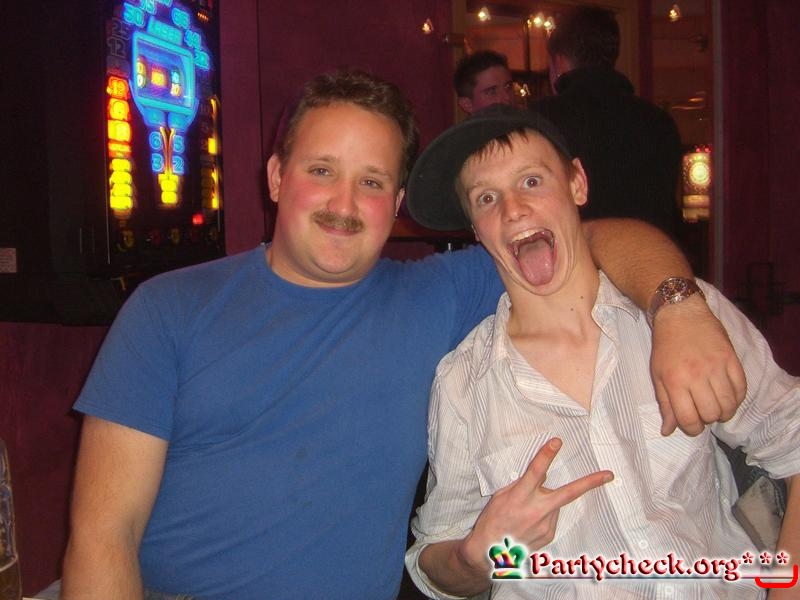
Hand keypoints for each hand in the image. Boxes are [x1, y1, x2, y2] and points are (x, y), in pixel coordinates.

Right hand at [458, 438, 612, 570]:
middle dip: (590, 483)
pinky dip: (544, 514)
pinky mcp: (549, 535)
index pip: (536, 472)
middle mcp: (535, 510)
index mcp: (520, 497)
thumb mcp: (501, 496)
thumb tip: (542, 477)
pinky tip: (529, 522)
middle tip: (609, 475)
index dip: (546, 455)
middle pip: (568, 493)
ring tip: (527, 511)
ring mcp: (545, 525)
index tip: (557, 442)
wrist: (492, 553)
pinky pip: (552, 517)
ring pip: (556, 503)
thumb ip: (522, 485)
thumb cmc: (492, 521)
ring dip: (547, 501)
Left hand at [650, 294, 746, 435]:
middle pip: (711, 414)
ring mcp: (717, 367)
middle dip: (707, 419)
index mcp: (675, 381)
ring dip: (724, 411)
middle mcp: (697, 375)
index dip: (692, 428)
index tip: (692, 424)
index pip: (689, 418)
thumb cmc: (666, 347)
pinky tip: (728, 395)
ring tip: (716, 405)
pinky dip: (737, 398)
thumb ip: (665, 405)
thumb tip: (668, 431)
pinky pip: (742, 389)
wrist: (681, 316)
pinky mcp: (732, 359)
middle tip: (703, 411)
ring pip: (729, 405)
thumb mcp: (658, 376)